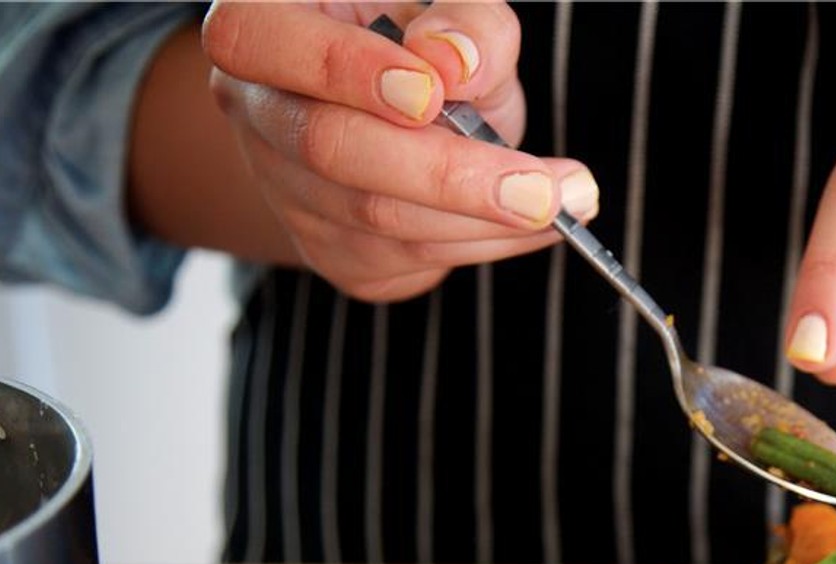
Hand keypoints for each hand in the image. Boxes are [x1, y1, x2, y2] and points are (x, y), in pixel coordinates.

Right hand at [201, 1, 597, 301]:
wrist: (398, 122)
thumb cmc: (420, 50)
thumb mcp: (447, 14)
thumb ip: (464, 23)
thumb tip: (455, 61)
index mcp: (260, 25)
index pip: (262, 42)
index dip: (344, 71)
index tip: (433, 94)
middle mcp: (257, 113)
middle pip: (332, 149)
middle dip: (449, 173)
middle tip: (547, 188)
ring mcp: (287, 194)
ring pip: (380, 218)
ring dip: (487, 218)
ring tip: (570, 197)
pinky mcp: (334, 256)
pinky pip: (412, 259)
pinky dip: (487, 242)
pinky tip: (535, 224)